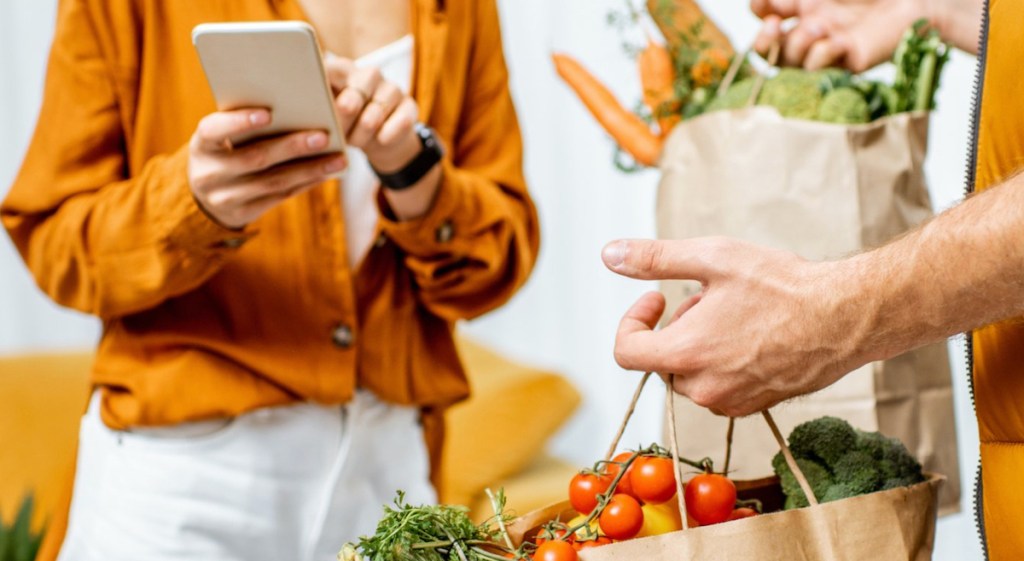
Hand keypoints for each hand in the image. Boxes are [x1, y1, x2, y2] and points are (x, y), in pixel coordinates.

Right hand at [188, 108, 346, 229]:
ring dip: (310, 169)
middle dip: (292, 147)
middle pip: (255, 158)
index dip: (239, 122)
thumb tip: (297, 106)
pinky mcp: (243, 214)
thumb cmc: (223, 150)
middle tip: (323, 135)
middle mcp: (209, 173)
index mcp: (201, 145)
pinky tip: (327, 172)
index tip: (268, 112)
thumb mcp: (222, 136)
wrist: (204, 196)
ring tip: (339, 158)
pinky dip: (307, 182)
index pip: (214, 130)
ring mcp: (225, 198)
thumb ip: (244, 123)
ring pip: (274, 182)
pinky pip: (280, 197)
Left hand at [324, 55, 421, 172]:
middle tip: (336, 131)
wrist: (381, 140)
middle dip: (345, 115)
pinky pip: (400, 121)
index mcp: (343, 71)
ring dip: (363, 133)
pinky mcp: (409, 107)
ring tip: (353, 143)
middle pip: (357, 89)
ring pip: (376, 111)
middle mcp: (369, 74)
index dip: (323, 88)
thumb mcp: (328, 116)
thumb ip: (315, 108)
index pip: (332, 70)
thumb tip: (299, 110)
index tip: (317, 106)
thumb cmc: (346, 125)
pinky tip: (380, 141)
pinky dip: (387, 135)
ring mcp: (392, 89)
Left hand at [602, 238, 868, 416]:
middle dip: (678, 327)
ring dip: (701, 343)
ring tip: (738, 313)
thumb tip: (609, 254)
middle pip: (663, 360)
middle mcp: (704, 388)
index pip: (626, 352)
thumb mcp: (713, 258)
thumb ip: (655, 259)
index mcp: (686, 354)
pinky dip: (724, 361)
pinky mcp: (754, 406)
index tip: (656, 299)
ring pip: (692, 373)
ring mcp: (730, 402)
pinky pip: (719, 386)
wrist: (846, 317)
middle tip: (714, 297)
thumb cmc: (783, 286)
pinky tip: (755, 334)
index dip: (633, 321)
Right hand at [751, 0, 925, 70]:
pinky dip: (822, 55)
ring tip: (821, 25)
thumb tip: (769, 2)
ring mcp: (825, 48)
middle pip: (765, 49)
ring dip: (797, 43)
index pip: (764, 13)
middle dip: (764, 39)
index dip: (759, 8)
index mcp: (807, 3)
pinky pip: (817, 69)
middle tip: (776, 25)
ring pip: (788, 62)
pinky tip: (840, 40)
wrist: (917, 1)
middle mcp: (810, 28)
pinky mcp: (843, 65)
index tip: (769, 2)